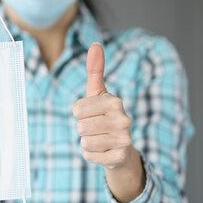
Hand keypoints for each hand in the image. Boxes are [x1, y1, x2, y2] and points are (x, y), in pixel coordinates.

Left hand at [72, 43, 132, 169]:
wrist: (120, 148)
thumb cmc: (103, 115)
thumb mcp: (98, 93)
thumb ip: (95, 70)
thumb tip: (95, 44)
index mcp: (115, 102)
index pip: (77, 109)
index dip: (79, 113)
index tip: (91, 113)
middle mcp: (124, 120)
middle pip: (81, 126)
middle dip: (83, 129)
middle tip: (95, 128)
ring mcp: (124, 139)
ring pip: (85, 142)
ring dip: (86, 143)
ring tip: (99, 139)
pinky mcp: (120, 157)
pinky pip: (90, 156)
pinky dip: (91, 155)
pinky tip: (102, 151)